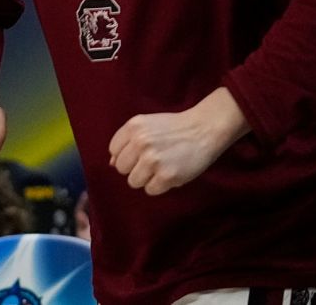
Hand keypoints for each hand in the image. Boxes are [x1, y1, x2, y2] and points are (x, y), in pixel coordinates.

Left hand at [108, 87, 248, 195]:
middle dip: (134, 168)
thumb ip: (127, 141)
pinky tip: (169, 175)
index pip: (113, 151)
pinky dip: (159, 186)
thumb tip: (112, 163)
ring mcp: (153, 160)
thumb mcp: (146, 125)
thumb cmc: (174, 128)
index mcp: (132, 127)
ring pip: (133, 181)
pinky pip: (150, 190)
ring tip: (160, 169)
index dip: (126, 155)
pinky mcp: (167, 176)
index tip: (139, 154)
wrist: (203, 130)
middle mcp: (140, 142)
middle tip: (151, 163)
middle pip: (121, 168)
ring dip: (146, 179)